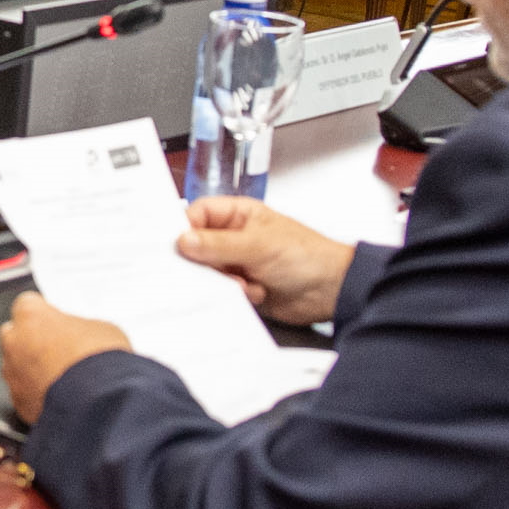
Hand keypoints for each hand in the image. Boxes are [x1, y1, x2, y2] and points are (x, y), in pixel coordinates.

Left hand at [0, 292, 132, 422]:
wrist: (101, 403)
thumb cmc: (102, 361)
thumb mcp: (101, 329)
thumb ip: (79, 328)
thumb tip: (79, 336)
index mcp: (31, 316)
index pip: (27, 305)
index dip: (44, 314)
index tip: (56, 322)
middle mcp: (14, 343)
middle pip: (14, 334)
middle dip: (31, 340)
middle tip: (58, 349)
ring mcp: (13, 375)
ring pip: (16, 366)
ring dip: (32, 369)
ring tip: (62, 377)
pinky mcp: (19, 403)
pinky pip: (24, 393)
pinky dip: (37, 394)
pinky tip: (60, 396)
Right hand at [176, 195, 353, 327]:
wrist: (331, 292)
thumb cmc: (307, 257)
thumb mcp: (258, 246)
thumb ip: (218, 245)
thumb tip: (184, 241)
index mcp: (239, 215)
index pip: (198, 214)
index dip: (185, 229)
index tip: (178, 246)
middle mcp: (235, 237)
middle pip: (198, 246)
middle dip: (203, 261)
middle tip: (211, 270)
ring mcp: (238, 262)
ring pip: (208, 271)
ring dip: (222, 281)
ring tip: (243, 282)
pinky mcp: (242, 287)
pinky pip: (221, 291)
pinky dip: (234, 294)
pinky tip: (255, 292)